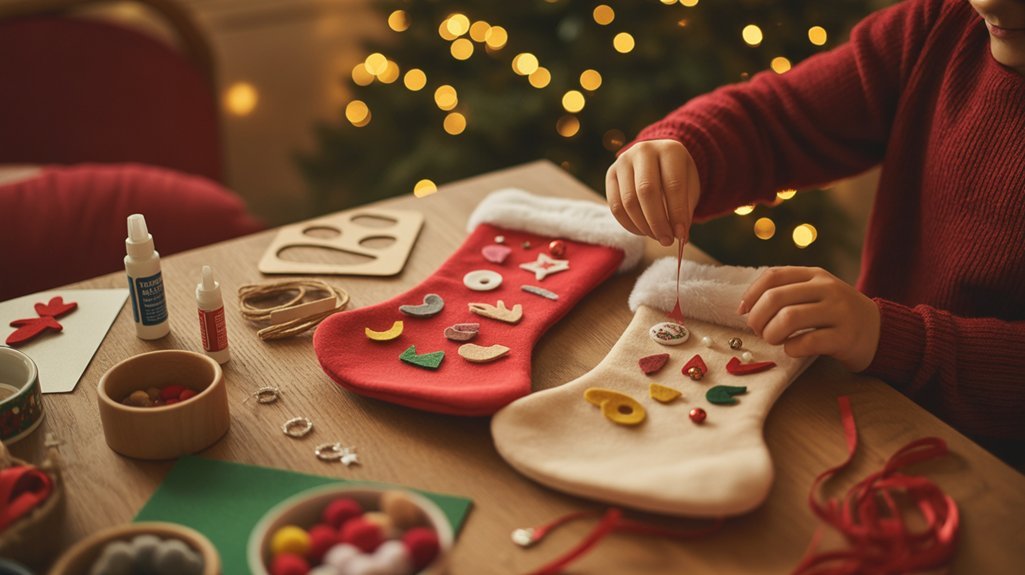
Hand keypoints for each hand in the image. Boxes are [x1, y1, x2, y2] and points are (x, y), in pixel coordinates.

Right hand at [606, 139, 700, 245]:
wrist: (658, 159)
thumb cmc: (677, 176)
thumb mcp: (689, 187)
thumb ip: (685, 209)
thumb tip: (679, 236)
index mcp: (670, 150)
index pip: (673, 185)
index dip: (677, 213)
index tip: (681, 235)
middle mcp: (644, 151)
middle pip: (646, 192)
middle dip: (657, 222)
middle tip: (666, 240)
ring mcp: (623, 161)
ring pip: (628, 201)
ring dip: (643, 226)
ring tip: (656, 236)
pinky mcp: (610, 174)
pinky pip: (615, 206)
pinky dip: (628, 224)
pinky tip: (642, 231)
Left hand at [739, 267, 880, 371]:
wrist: (879, 332)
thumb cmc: (835, 314)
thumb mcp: (815, 294)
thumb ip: (786, 293)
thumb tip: (745, 308)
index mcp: (815, 275)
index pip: (773, 276)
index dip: (751, 294)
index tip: (743, 312)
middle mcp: (827, 289)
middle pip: (776, 297)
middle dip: (757, 318)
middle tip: (759, 331)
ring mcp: (839, 312)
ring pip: (789, 318)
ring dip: (772, 333)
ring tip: (774, 340)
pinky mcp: (845, 337)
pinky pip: (807, 342)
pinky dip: (791, 348)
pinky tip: (793, 349)